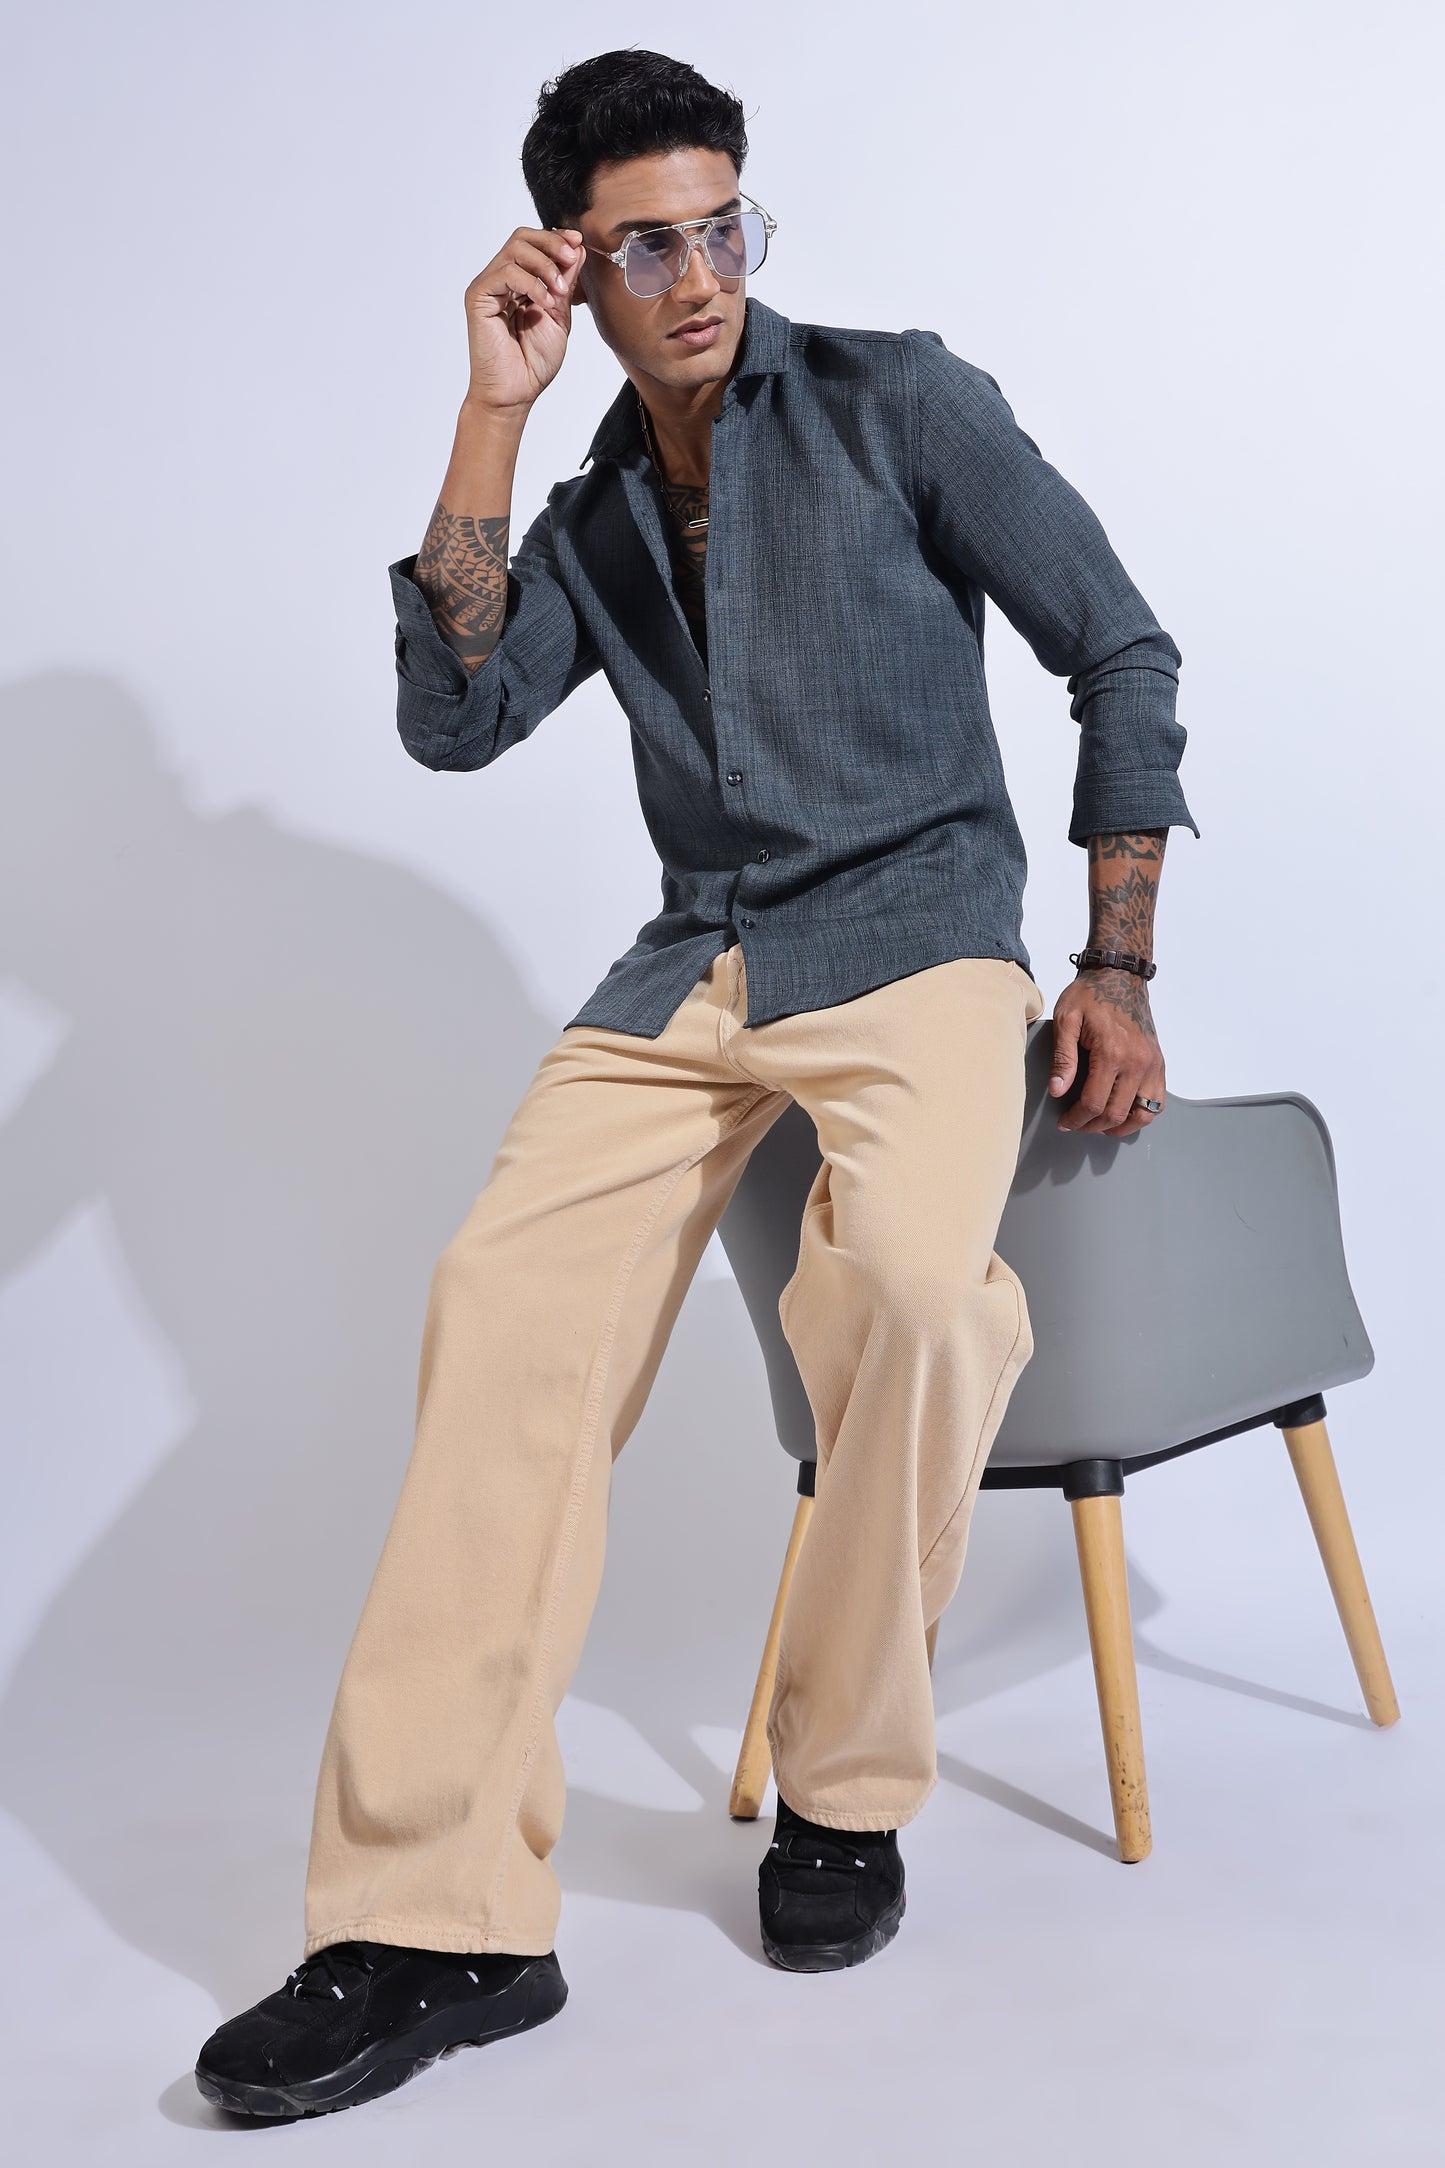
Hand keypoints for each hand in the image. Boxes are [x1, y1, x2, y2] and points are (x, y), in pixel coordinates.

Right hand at [462, 225, 586, 414]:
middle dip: (551, 243)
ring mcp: (489, 287)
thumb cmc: (534, 363)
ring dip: (544, 264)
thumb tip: (576, 248)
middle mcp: (501, 280)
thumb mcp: (559, 316)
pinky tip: (545, 303)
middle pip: (522, 237)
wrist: (516, 392)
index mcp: (520, 283)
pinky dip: (531, 283)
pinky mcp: (478, 297)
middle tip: (571, 258)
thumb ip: (565, 283)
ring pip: (514, 249)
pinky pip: (505, 272)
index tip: (579, 244)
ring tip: (559, 290)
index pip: (534, 245)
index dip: (557, 239)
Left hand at [1049, 969, 1164, 1136]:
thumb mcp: (1066, 1019)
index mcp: (1112, 1053)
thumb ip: (1062, 1057)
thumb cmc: (1091, 994)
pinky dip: (1143, 1113)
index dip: (1076, 1119)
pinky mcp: (1158, 1061)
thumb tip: (1057, 1089)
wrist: (1120, 975)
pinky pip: (1158, 1100)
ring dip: (1121, 1126)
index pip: (1094, 1103)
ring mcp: (1153, 1063)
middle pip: (1117, 1113)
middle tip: (1077, 1124)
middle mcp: (1138, 1061)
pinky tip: (1124, 1112)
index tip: (1064, 1122)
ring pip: (1144, 1113)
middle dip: (1093, 1126)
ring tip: (1101, 1125)